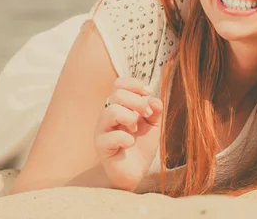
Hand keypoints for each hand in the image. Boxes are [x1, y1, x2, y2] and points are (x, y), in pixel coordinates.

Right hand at [94, 77, 162, 191]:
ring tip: (135, 129)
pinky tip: (130, 144)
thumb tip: (154, 98)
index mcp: (119, 106)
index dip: (135, 85)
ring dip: (130, 118)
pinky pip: (111, 136)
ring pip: (111, 111)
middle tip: (148, 115)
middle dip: (138, 102)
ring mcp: (102, 130)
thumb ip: (155, 110)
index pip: (119, 84)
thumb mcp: (153, 125)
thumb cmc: (141, 146)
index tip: (149, 93)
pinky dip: (126, 138)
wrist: (136, 172)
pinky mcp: (101, 146)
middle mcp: (107, 115)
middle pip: (117, 95)